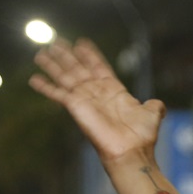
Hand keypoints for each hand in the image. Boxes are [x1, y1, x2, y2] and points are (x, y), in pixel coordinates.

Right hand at [30, 39, 165, 165]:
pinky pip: (58, 94)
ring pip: (65, 77)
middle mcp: (97, 94)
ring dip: (53, 65)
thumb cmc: (142, 135)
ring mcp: (85, 100)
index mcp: (114, 91)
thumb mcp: (152, 114)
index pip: (99, 68)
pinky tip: (34, 79)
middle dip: (68, 56)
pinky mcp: (75, 107)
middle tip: (56, 42)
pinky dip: (45, 87)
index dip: (91, 56)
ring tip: (41, 53)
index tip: (82, 43)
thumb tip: (159, 105)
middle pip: (78, 69)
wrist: (131, 151)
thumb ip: (154, 106)